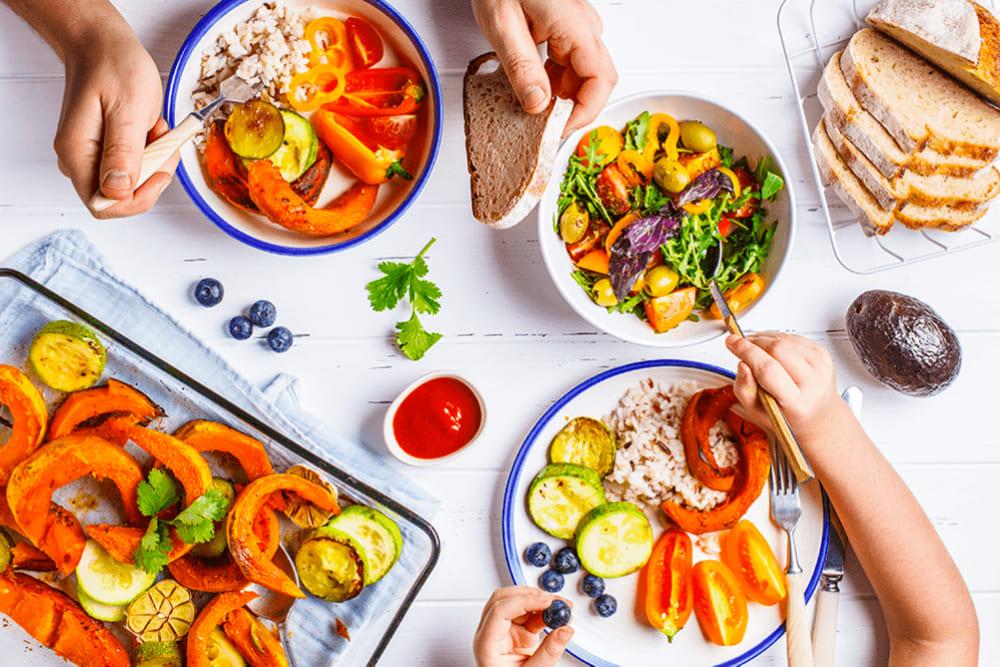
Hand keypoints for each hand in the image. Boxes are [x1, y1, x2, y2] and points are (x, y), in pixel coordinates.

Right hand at [54, 27, 176, 217]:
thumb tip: (118, 191)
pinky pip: (135, 167)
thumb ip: (123, 152)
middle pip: (121, 197)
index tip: (160, 169)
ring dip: (154, 161)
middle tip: (163, 142)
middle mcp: (79, 160)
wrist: (103, 46)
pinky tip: (151, 128)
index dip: (138, 198)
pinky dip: (151, 152)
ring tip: (155, 128)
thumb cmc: (113, 68)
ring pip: (132, 183)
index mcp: (77, 154)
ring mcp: (92, 156)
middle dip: (151, 175)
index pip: (104, 205)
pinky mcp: (106, 151)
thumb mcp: (127, 109)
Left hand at [471, 0, 616, 132]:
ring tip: (535, 112)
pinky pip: (570, 64)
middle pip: (595, 81)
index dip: (584, 113)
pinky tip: (534, 89)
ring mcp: (577, 27)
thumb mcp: (502, 24)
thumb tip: (538, 105)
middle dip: (573, 109)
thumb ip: (521, 67)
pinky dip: (555, 83)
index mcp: (574, 25)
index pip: (600, 80)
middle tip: (546, 129)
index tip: (560, 131)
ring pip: (582, 75)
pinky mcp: (566, 30)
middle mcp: (583, 26)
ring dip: (562, 98)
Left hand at [473, 587, 573, 665]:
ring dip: (538, 602)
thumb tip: (565, 629)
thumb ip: (549, 652)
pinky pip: (527, 615)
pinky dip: (542, 612)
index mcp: (487, 644)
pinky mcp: (515, 634)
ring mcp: (502, 633)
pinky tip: (555, 616)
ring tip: (560, 608)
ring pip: (515, 603)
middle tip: (554, 601)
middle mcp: (491, 634)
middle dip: (531, 596)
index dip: (524, 601)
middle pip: (504, 600)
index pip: (500, 610)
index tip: (547, 602)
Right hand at [725, 332, 845, 446]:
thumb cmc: (787, 415)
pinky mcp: (823, 354)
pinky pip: (793, 337)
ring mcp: (821, 366)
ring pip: (785, 339)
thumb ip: (745, 390)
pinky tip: (774, 353)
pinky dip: (778, 339)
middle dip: (754, 343)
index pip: (768, 370)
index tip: (732, 342)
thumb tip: (742, 364)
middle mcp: (813, 383)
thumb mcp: (758, 412)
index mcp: (797, 403)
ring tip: (759, 354)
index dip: (747, 352)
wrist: (818, 415)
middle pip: (777, 349)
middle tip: (743, 348)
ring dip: (765, 340)